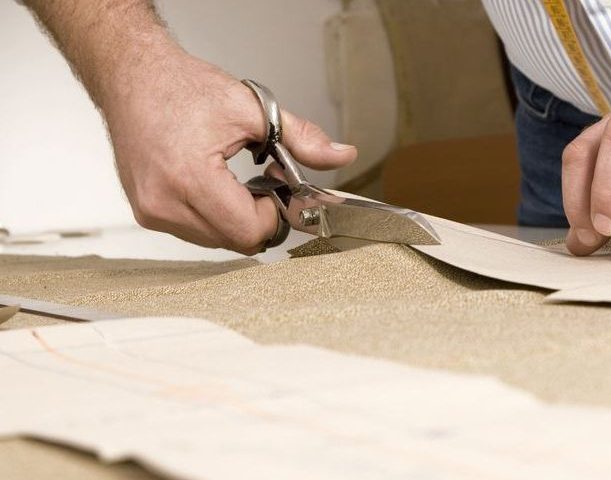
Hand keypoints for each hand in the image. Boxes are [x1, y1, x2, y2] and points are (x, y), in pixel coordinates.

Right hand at [103, 52, 355, 253]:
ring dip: (238, 218)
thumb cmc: (180, 86)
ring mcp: (152, 212)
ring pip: (217, 241)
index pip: (250, 230)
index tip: (280, 186)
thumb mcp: (252, 108)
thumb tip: (341, 155)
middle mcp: (164, 204)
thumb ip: (302, 139)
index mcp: (189, 178)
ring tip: (239, 181)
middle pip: (236, 241)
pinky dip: (216, 216)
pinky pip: (196, 232)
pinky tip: (218, 186)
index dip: (276, 213)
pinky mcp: (147, 212)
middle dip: (261, 216)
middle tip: (266, 181)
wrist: (131, 76)